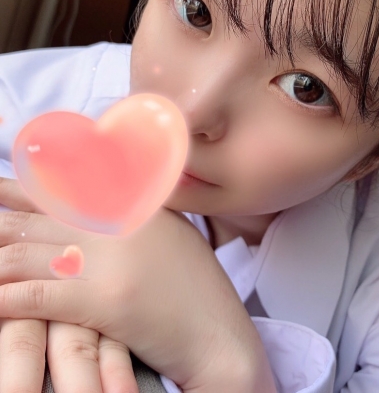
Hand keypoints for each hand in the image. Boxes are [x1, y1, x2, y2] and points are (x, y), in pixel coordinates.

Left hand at [0, 206, 276, 391]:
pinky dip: (6, 299)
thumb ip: (130, 211)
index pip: (60, 186)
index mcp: (129, 202)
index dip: (17, 187)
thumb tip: (85, 203)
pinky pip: (38, 295)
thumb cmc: (192, 286)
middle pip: (34, 217)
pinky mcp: (104, 299)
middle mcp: (116, 222)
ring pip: (27, 253)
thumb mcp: (166, 233)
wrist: (218, 333)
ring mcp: (109, 258)